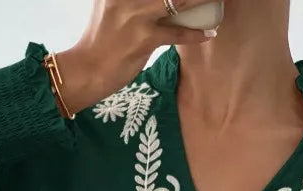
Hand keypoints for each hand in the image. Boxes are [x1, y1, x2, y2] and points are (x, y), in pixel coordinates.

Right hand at [54, 0, 218, 113]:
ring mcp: (136, 15)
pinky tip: (208, 33)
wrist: (86, 70)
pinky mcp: (143, 39)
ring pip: (178, 1)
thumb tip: (165, 2)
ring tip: (217, 1)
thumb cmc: (102, 41)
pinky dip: (195, 34)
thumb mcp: (112, 7)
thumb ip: (133, 0)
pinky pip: (176, 33)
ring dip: (201, 1)